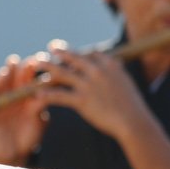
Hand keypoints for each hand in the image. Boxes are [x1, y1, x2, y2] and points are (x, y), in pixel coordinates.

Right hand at [0, 51, 51, 165]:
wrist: (16, 153)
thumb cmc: (30, 135)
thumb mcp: (38, 122)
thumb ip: (37, 109)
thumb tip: (39, 97)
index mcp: (26, 96)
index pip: (27, 78)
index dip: (29, 70)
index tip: (34, 61)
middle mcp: (12, 96)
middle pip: (10, 78)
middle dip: (12, 69)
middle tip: (14, 61)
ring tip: (3, 74)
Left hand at [37, 43, 151, 141]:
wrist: (133, 121)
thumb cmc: (131, 105)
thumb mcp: (125, 82)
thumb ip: (116, 71)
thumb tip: (116, 62)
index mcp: (109, 65)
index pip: (91, 53)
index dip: (80, 53)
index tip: (72, 52)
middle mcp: (97, 71)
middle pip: (74, 58)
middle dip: (61, 51)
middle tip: (51, 46)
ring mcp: (88, 85)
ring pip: (62, 73)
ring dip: (47, 67)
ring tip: (36, 63)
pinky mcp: (82, 100)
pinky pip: (60, 95)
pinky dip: (47, 94)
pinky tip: (37, 94)